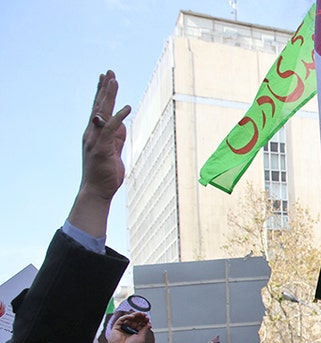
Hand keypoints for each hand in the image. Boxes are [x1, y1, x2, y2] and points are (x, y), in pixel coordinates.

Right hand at [69, 72, 131, 237]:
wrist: (96, 190)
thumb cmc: (105, 173)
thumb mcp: (113, 151)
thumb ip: (116, 138)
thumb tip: (122, 125)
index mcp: (94, 133)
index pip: (97, 109)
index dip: (101, 93)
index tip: (105, 78)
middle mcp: (91, 133)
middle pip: (98, 106)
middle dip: (104, 88)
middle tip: (109, 71)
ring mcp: (95, 140)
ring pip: (102, 113)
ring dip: (108, 96)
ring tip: (114, 80)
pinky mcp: (102, 148)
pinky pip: (111, 129)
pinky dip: (119, 117)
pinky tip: (126, 106)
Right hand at [105, 312, 150, 342]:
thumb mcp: (141, 338)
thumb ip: (145, 330)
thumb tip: (149, 323)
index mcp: (135, 333)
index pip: (140, 324)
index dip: (144, 321)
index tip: (147, 318)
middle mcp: (129, 330)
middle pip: (135, 320)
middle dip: (140, 317)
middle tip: (144, 315)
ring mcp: (123, 328)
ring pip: (129, 319)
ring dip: (135, 315)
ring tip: (140, 314)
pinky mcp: (117, 327)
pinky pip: (121, 319)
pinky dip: (127, 316)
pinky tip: (132, 316)